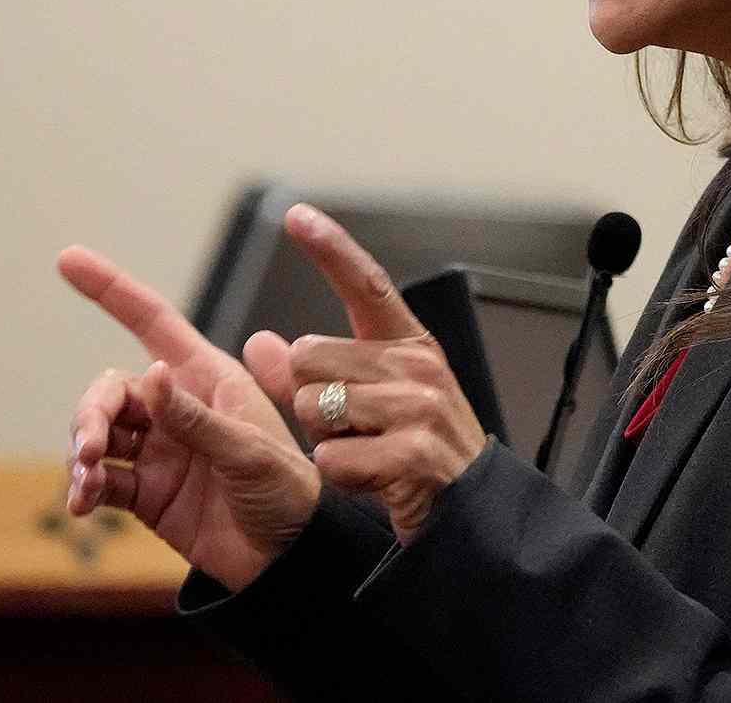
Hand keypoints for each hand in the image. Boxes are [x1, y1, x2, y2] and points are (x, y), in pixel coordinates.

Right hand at [58, 247, 320, 592]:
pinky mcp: (145, 493)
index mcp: (209, 379)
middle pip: (112, 388)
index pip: (153, 322)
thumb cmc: (286, 492)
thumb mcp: (247, 450)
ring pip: (98, 432)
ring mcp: (159, 450)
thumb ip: (194, 418)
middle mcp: (178, 407)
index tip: (68, 259)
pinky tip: (82, 504)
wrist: (288, 558)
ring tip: (85, 478)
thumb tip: (150, 375)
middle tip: (88, 447)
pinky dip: (84, 488)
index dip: (112, 290)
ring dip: (81, 449)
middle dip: (91, 410)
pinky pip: (99, 480)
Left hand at [280, 203, 488, 544]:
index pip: (366, 284)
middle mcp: (418, 366)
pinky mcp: (411, 454)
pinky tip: (374, 481)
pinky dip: (339, 476)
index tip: (296, 214)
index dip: (330, 248)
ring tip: (368, 453)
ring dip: (324, 441)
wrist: (471, 516)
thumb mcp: (367, 406)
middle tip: (353, 429)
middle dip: (309, 399)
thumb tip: (259, 342)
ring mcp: (418, 408)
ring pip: (311, 407)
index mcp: (411, 345)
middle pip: (308, 358)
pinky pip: (329, 457)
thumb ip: (310, 374)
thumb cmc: (414, 454)